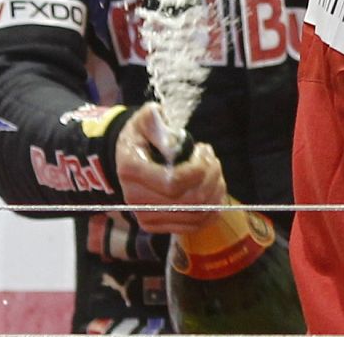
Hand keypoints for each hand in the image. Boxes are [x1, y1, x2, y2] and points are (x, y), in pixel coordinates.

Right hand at [114, 102, 226, 234]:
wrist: (127, 158)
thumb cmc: (143, 135)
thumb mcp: (148, 118)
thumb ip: (158, 121)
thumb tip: (173, 143)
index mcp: (132, 170)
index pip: (174, 183)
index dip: (199, 168)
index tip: (202, 149)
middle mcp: (135, 199)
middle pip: (191, 200)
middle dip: (212, 176)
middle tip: (211, 158)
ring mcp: (146, 216)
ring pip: (197, 214)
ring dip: (215, 190)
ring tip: (212, 170)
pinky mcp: (156, 226)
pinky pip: (195, 225)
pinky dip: (212, 207)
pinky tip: (212, 188)